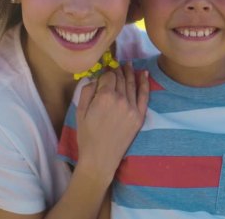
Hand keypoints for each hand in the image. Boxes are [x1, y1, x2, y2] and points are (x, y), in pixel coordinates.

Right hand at [75, 62, 149, 182]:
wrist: (100, 158)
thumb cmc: (87, 136)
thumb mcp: (80, 111)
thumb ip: (87, 91)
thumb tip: (96, 78)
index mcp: (104, 96)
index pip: (108, 76)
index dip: (105, 72)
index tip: (104, 71)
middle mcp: (120, 99)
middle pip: (120, 78)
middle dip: (117, 70)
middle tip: (116, 65)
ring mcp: (132, 108)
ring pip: (131, 84)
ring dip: (130, 73)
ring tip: (128, 65)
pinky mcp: (139, 116)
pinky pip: (144, 96)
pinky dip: (144, 83)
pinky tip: (144, 73)